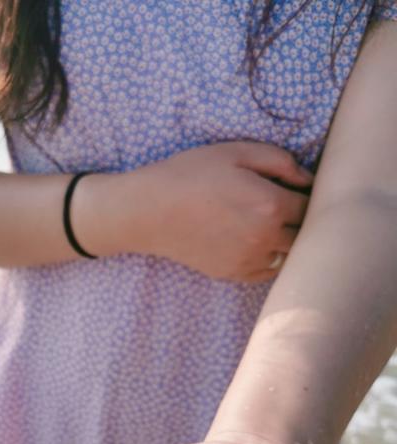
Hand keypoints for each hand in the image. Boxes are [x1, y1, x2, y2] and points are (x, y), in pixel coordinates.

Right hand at [126, 140, 313, 282]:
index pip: (311, 206)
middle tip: (291, 206)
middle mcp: (265, 237)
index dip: (310, 195)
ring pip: (287, 255)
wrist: (150, 211)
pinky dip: (270, 258)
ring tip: (274, 224)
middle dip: (303, 220)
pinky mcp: (233, 273)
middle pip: (304, 234)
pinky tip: (258, 241)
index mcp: (270, 204)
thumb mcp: (236, 152)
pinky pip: (267, 271)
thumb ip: (280, 161)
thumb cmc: (190, 174)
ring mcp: (249, 259)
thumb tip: (309, 177)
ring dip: (287, 240)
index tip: (301, 188)